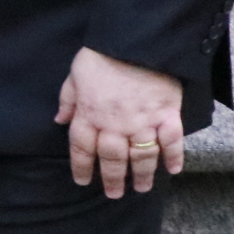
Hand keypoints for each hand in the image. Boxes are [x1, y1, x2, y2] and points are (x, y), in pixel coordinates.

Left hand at [56, 47, 183, 197]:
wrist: (138, 39)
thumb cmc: (103, 54)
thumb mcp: (75, 73)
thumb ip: (68, 99)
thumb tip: (60, 120)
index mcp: (89, 114)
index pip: (82, 149)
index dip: (81, 167)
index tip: (83, 181)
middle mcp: (114, 124)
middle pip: (112, 159)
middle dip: (112, 179)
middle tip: (114, 194)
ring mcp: (143, 121)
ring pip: (141, 156)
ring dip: (141, 175)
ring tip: (141, 188)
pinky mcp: (168, 114)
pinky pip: (171, 142)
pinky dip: (174, 158)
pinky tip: (173, 170)